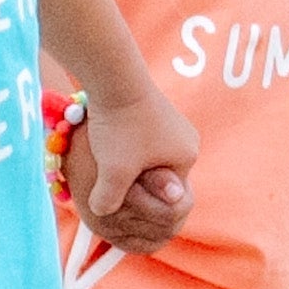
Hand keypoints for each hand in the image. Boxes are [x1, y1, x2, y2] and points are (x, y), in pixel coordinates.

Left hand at [71, 88, 196, 247]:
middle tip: (111, 176)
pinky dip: (128, 145)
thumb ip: (108, 200)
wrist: (113, 75)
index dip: (142, 198)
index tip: (121, 190)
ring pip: (149, 158)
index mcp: (187, 156)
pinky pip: (143, 140)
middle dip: (136, 180)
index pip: (166, 194)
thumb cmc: (119, 127)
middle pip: (158, 176)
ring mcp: (174, 123)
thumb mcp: (113, 173)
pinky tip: (109, 140)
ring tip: (108, 156)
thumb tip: (101, 213)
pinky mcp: (157, 110)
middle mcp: (187, 139)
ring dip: (130, 162)